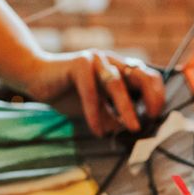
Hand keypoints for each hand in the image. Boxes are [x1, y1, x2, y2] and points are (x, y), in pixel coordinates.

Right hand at [16, 49, 165, 136]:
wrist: (36, 78)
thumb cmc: (70, 95)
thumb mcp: (100, 110)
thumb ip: (117, 117)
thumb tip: (136, 134)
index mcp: (121, 70)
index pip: (150, 78)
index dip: (157, 96)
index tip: (155, 117)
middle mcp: (113, 62)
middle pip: (141, 76)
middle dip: (151, 98)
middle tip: (150, 119)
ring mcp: (96, 60)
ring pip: (117, 84)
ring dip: (127, 109)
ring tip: (132, 129)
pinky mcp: (79, 63)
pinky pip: (91, 91)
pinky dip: (96, 113)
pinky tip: (97, 130)